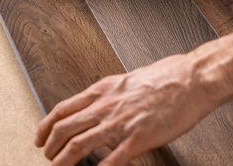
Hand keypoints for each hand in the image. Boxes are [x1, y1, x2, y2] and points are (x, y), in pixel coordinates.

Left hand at [34, 27, 232, 164]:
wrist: (192, 79)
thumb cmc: (166, 76)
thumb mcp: (128, 79)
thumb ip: (112, 93)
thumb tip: (101, 103)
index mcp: (103, 90)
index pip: (63, 109)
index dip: (46, 126)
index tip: (40, 136)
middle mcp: (106, 106)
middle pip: (64, 129)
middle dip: (50, 146)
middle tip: (47, 156)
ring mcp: (120, 123)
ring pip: (79, 146)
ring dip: (64, 162)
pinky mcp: (138, 139)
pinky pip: (111, 162)